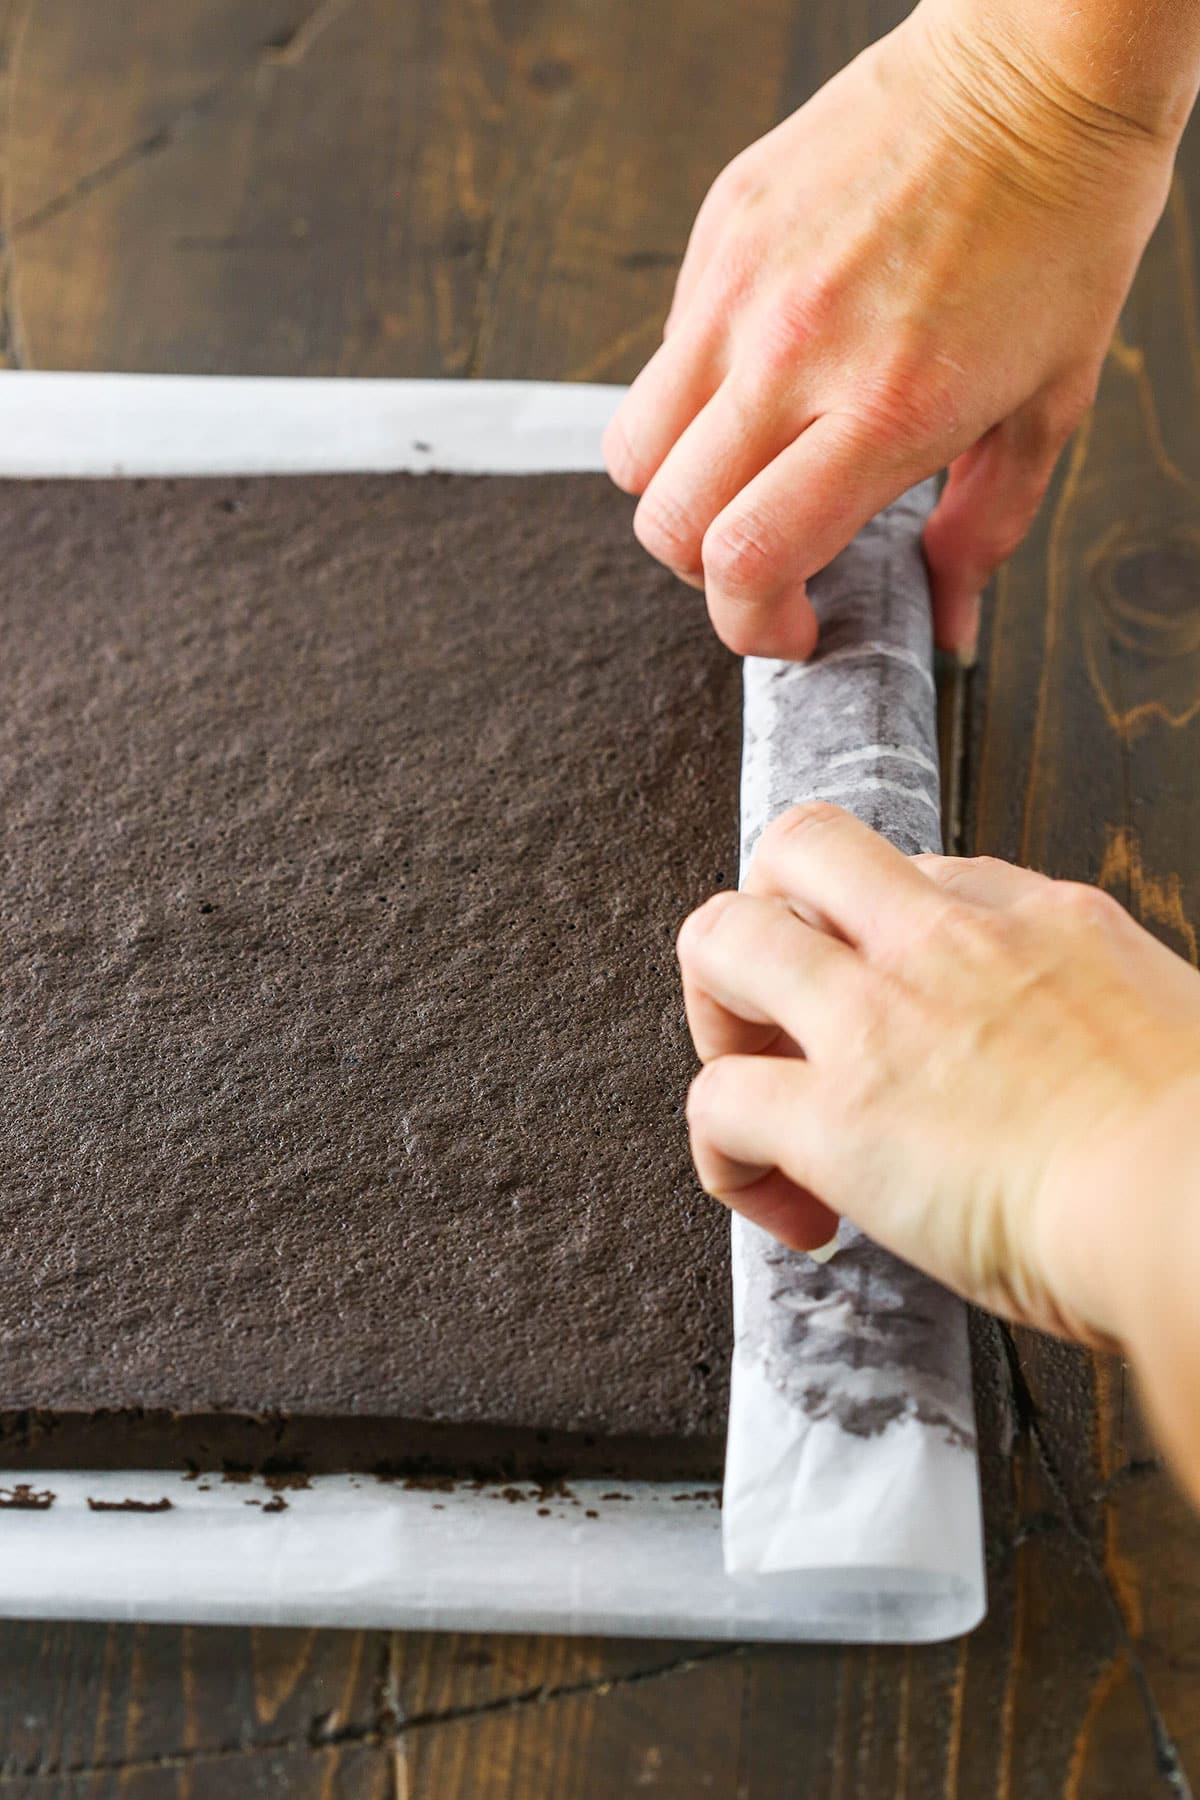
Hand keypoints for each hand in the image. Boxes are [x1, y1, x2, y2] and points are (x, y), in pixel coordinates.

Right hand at [604, 0, 1178, 658]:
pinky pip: (666, 353)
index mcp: (884, 407)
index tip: (790, 628)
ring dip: (677, 490)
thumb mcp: (1049, 405)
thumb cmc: (1059, 229)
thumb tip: (952, 625)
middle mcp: (792, 351)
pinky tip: (769, 369)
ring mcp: (740, 285)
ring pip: (633, 446)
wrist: (1036, 68)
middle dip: (707, 572)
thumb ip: (986, 529)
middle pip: (667, 521)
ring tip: (746, 475)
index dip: (751, 624)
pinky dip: (698, 394)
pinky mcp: (721, 228)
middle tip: (767, 562)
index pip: (746, 558)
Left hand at [677, 805, 1199, 1494]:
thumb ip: (1091, 1017)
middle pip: (800, 847)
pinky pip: (718, 1100)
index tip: (898, 1022)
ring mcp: (882, 1020)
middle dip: (766, 918)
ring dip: (715, 1013)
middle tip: (785, 1018)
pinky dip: (725, 1156)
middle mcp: (949, 942)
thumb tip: (1063, 1072)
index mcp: (1044, 918)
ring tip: (753, 1090)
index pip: (916, 875)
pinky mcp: (837, 1116)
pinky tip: (782, 1205)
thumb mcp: (1168, 1026)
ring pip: (724, 936)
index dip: (883, 941)